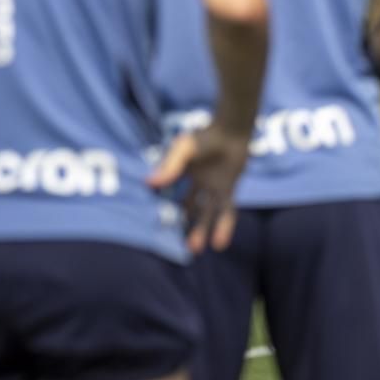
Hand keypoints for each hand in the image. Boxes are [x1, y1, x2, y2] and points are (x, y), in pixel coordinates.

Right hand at [148, 124, 251, 252]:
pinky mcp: (228, 189)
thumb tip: (148, 183)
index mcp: (183, 172)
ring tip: (195, 249)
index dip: (164, 206)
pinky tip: (220, 243)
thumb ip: (169, 168)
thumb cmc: (206, 136)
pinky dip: (223, 226)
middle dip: (184, 224)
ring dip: (201, 230)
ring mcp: (214, 187)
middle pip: (190, 208)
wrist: (232, 130)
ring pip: (207, 213)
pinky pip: (226, 210)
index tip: (154, 223)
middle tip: (176, 243)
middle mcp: (199, 182)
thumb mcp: (183, 151)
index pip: (171, 193)